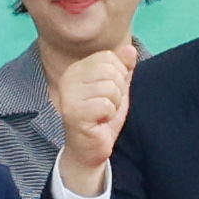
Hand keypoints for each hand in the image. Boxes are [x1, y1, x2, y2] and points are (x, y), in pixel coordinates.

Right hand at [52, 47, 132, 191]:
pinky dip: (109, 115)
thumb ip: (123, 68)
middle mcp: (68, 78)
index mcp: (77, 69)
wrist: (89, 149)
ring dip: (114, 104)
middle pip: (110, 70)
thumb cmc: (102, 118)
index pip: (109, 57)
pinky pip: (105, 104)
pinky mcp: (73, 112)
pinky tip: (99, 122)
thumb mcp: (117, 89)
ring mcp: (69, 95)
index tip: (109, 93)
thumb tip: (130, 48)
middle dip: (117, 91)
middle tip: (106, 106)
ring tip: (102, 114)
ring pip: (109, 87)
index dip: (119, 75)